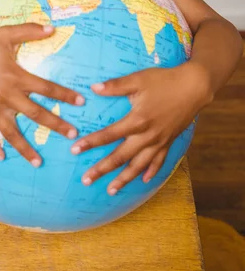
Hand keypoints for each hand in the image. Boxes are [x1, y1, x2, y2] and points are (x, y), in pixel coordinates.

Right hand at [0, 24, 83, 165]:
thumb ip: (28, 31)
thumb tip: (52, 28)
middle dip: (56, 125)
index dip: (65, 95)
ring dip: (26, 148)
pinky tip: (1, 156)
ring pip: (12, 132)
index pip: (46, 88)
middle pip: (36, 114)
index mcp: (16, 77)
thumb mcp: (4, 34)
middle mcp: (6, 96)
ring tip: (39, 162)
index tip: (81, 102)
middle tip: (73, 136)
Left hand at [71, 62, 212, 193]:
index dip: (91, 142)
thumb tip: (93, 87)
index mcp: (137, 120)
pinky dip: (151, 172)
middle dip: (102, 169)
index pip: (109, 135)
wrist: (194, 86)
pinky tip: (144, 180)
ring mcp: (160, 141)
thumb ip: (115, 86)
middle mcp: (147, 135)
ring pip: (139, 165)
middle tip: (86, 180)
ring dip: (124, 179)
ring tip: (111, 190)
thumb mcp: (138, 79)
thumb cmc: (164, 80)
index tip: (75, 149)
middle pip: (121, 156)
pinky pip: (159, 161)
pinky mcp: (169, 141)